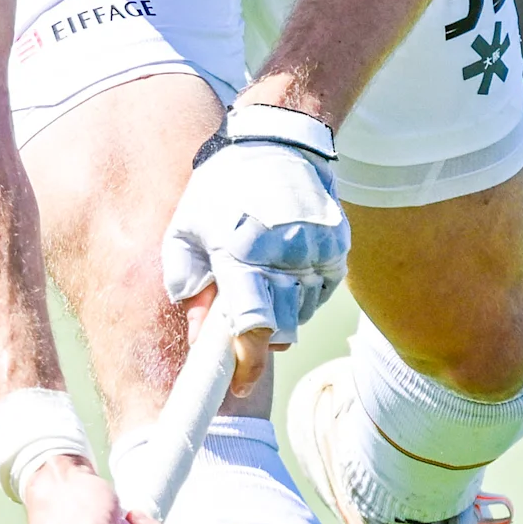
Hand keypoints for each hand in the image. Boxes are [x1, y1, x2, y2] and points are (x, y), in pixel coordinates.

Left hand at [160, 112, 348, 344]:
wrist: (274, 141)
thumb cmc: (220, 189)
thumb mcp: (185, 232)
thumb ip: (188, 286)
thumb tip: (200, 337)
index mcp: (241, 254)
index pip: (252, 326)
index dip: (247, 363)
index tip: (239, 382)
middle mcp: (285, 256)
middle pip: (282, 327)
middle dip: (260, 337)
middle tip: (243, 322)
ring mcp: (316, 252)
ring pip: (303, 314)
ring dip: (282, 313)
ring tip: (263, 281)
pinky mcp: (337, 247)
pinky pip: (322, 293)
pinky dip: (303, 294)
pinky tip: (285, 271)